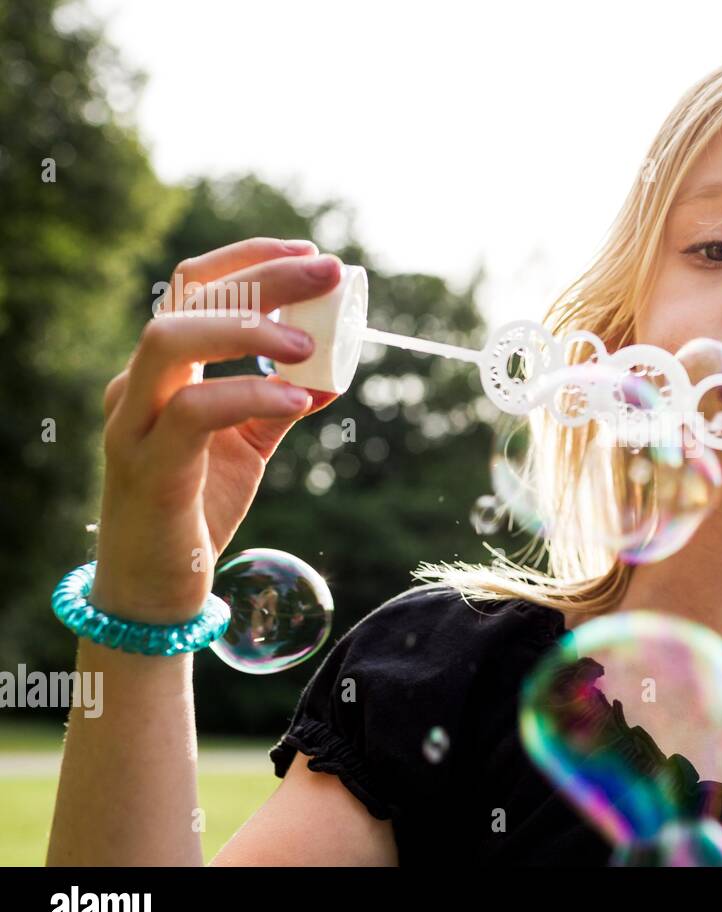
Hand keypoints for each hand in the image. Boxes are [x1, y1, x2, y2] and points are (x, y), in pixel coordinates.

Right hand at [89, 237, 342, 623]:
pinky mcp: (150, 466)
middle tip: (328, 272)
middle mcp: (139, 385)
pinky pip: (196, 411)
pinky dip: (251, 394)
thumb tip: (328, 376)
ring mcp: (137, 423)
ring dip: (246, 328)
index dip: (252, 259)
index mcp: (163, 372)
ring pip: (170, 339)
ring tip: (308, 344)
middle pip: (190, 299)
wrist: (156, 590)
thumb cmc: (196, 510)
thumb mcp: (246, 448)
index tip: (312, 254)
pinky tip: (299, 399)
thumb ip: (277, 406)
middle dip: (264, 277)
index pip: (196, 287)